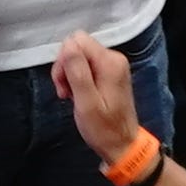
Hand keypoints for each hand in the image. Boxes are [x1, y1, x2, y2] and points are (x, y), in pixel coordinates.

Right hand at [54, 32, 152, 170]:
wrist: (121, 145)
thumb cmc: (103, 128)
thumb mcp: (86, 102)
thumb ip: (77, 71)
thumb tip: (67, 44)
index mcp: (110, 62)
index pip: (77, 40)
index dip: (64, 60)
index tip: (64, 84)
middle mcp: (113, 58)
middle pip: (77, 48)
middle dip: (65, 69)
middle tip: (66, 93)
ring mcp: (112, 66)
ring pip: (78, 58)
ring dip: (69, 76)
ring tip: (72, 97)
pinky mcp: (108, 74)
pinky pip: (85, 67)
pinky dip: (77, 81)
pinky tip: (78, 96)